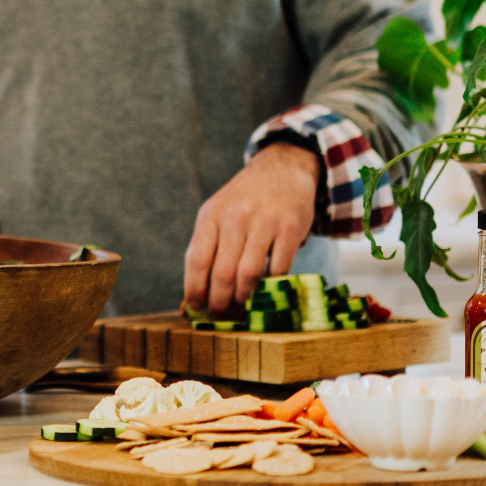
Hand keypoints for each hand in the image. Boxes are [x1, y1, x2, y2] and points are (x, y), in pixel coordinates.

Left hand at [183, 142, 317, 315]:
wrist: (281, 170)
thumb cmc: (244, 200)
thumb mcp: (217, 213)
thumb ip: (207, 245)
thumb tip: (195, 290)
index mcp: (210, 216)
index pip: (197, 261)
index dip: (194, 290)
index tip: (195, 308)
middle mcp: (234, 218)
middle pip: (222, 273)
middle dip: (219, 302)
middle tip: (220, 316)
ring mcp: (263, 223)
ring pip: (248, 274)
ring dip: (243, 298)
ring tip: (241, 307)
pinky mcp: (290, 229)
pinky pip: (278, 268)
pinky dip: (271, 285)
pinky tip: (266, 290)